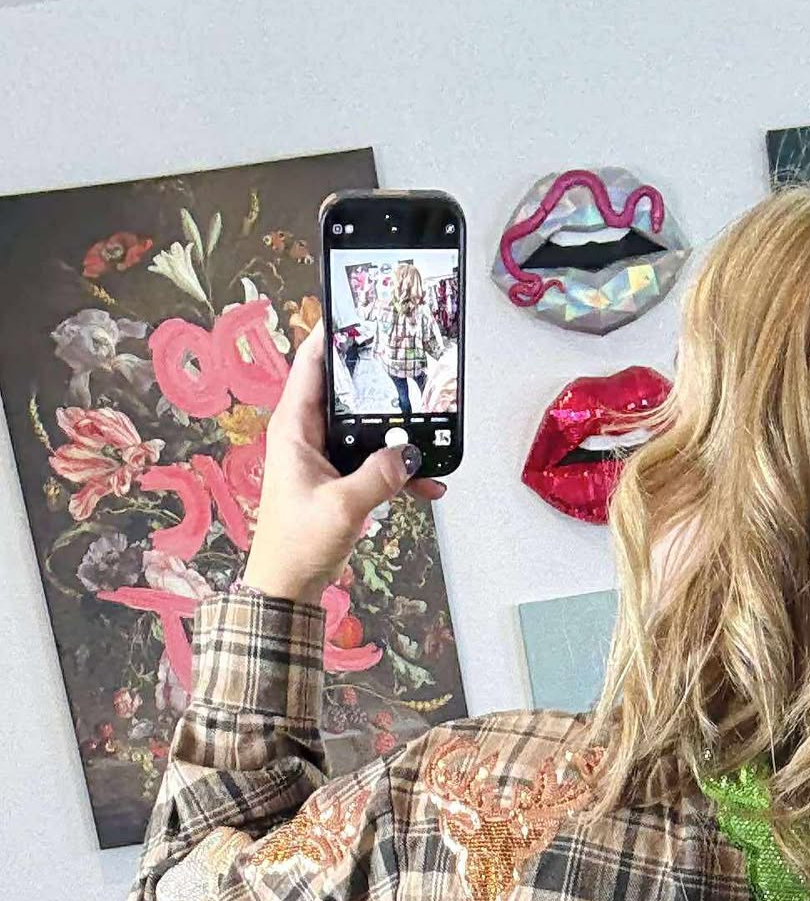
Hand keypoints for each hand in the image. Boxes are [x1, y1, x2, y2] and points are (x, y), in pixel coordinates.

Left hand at [242, 324, 445, 603]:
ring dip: (397, 436)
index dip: (332, 336)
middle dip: (379, 385)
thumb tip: (409, 455)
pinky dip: (401, 470)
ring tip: (428, 435)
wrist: (289, 585)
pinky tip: (427, 482)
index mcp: (293, 428)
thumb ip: (379, 477)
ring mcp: (325, 457)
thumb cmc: (296, 544)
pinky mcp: (340, 479)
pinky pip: (376, 463)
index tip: (358, 315)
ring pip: (367, 429)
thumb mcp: (342, 506)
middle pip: (347, 393)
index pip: (311, 365)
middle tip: (408, 369)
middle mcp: (308, 436)